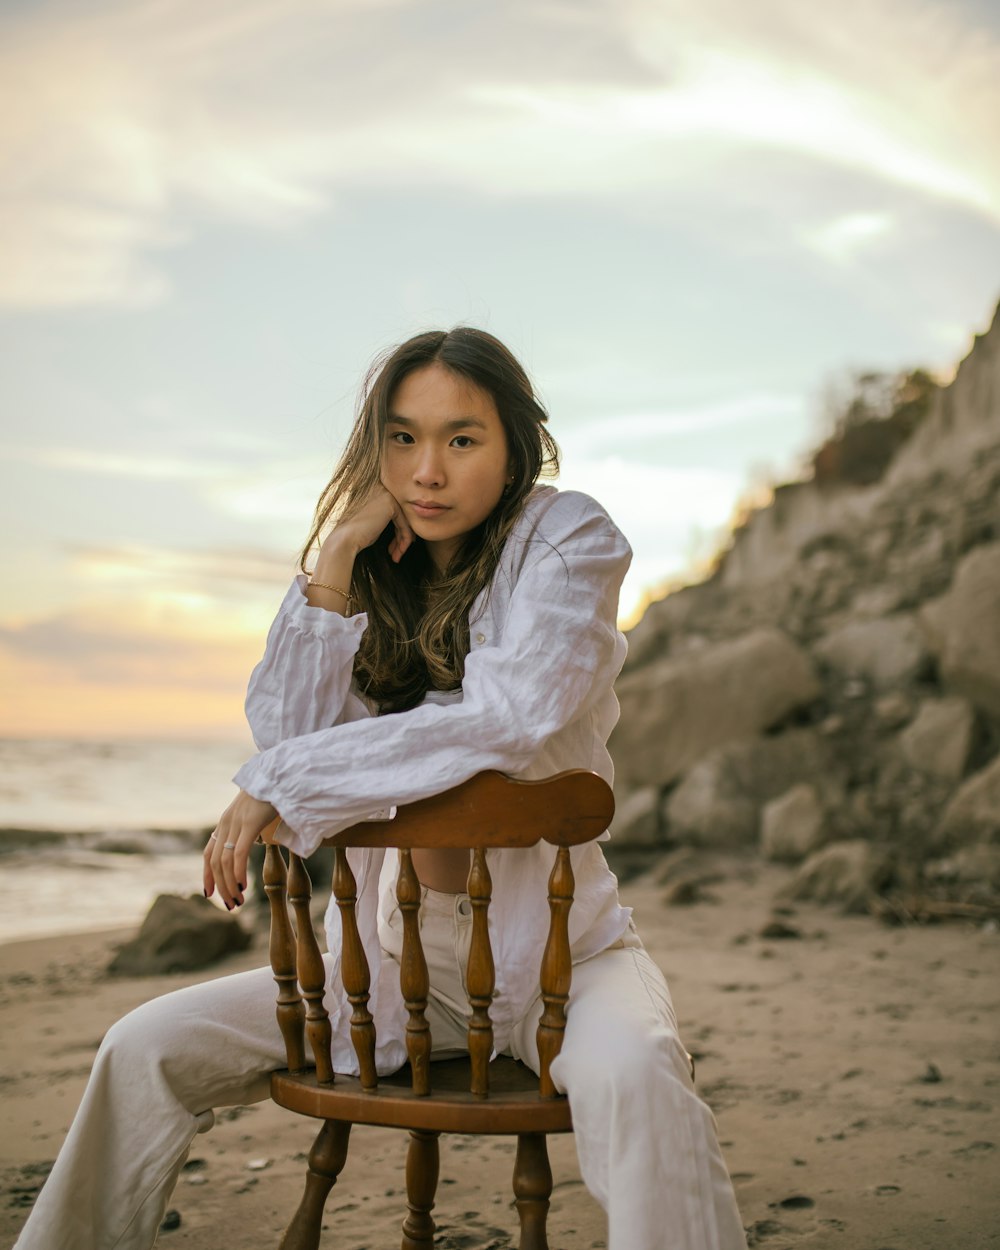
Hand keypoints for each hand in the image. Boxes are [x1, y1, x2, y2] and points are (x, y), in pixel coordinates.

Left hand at [203, 791, 278, 908]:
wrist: (280, 772)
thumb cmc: (274, 792)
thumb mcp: (256, 811)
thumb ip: (252, 826)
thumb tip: (258, 840)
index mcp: (226, 822)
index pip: (208, 854)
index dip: (207, 876)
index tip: (209, 894)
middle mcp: (226, 823)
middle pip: (213, 863)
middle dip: (220, 887)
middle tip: (231, 904)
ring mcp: (236, 822)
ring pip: (223, 862)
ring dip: (229, 885)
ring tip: (238, 900)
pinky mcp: (249, 823)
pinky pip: (238, 853)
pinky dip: (237, 873)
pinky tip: (243, 885)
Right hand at [328, 484, 414, 564]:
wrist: (344, 540)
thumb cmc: (355, 536)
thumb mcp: (373, 524)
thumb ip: (386, 519)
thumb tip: (406, 526)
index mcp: (373, 490)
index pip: (393, 512)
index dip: (396, 531)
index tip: (395, 546)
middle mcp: (379, 488)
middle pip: (400, 515)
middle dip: (400, 536)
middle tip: (397, 552)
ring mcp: (385, 494)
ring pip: (404, 520)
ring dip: (402, 541)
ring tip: (397, 556)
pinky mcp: (390, 503)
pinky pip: (405, 524)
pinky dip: (404, 539)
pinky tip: (399, 552)